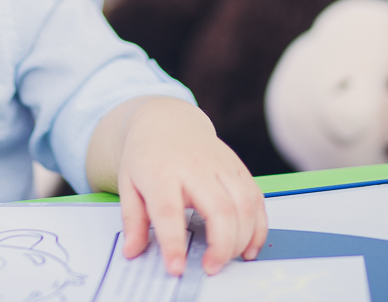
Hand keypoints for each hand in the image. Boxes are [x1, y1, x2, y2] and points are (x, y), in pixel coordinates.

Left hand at [111, 98, 266, 275]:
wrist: (167, 121)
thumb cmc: (147, 155)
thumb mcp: (128, 184)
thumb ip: (132, 220)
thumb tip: (132, 251)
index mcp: (161, 172)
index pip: (168, 210)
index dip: (173, 242)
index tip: (176, 267)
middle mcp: (195, 167)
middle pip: (219, 208)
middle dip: (221, 245)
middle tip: (210, 267)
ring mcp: (221, 165)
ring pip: (244, 204)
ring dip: (243, 238)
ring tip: (228, 258)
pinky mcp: (238, 167)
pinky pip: (257, 198)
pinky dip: (259, 226)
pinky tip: (248, 246)